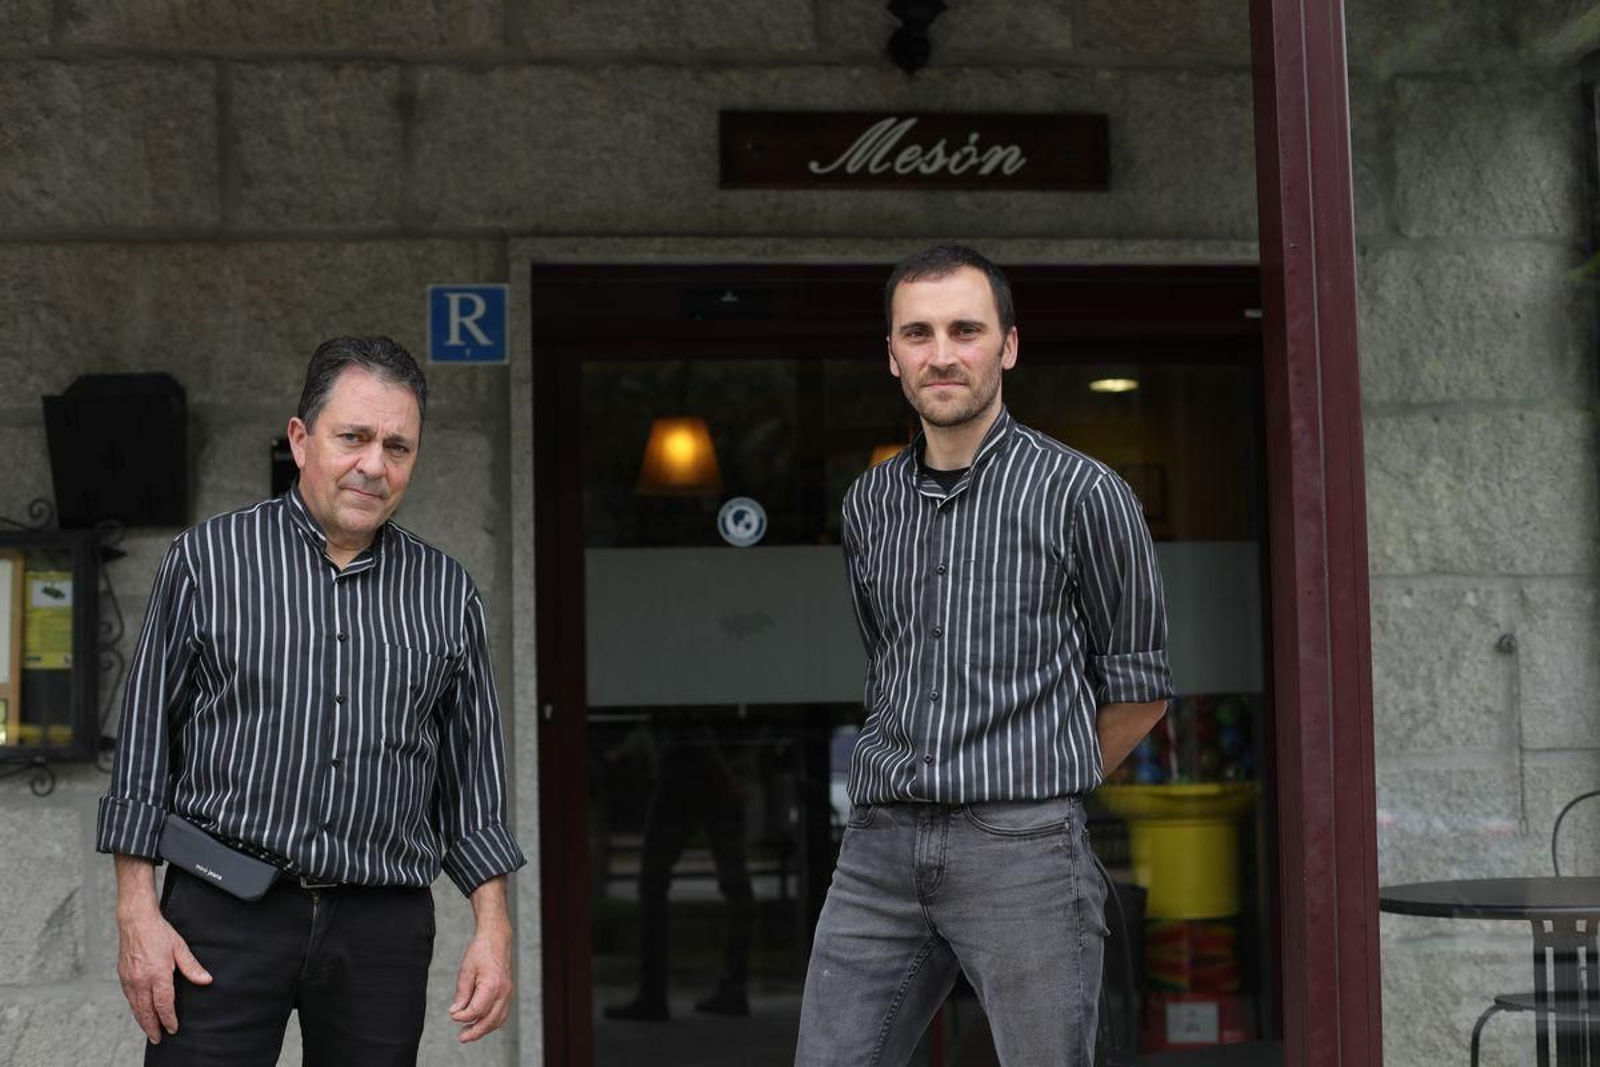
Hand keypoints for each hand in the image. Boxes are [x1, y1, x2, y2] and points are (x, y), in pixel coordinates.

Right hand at [116, 901, 211, 1042]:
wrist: (135, 921)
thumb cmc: (158, 932)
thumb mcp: (180, 948)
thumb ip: (192, 967)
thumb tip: (206, 980)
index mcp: (157, 974)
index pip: (163, 1004)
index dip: (168, 1019)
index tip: (173, 1028)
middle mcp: (141, 980)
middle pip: (146, 1011)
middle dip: (153, 1027)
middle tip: (158, 1038)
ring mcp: (130, 979)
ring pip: (136, 1007)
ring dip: (142, 1021)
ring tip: (150, 1031)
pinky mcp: (123, 976)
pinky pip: (129, 998)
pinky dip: (135, 1009)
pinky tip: (140, 1012)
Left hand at [449, 927, 513, 1042]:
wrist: (497, 938)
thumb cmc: (481, 951)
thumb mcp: (466, 970)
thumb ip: (461, 993)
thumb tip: (455, 1012)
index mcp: (492, 985)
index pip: (476, 1011)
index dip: (462, 1017)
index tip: (452, 1014)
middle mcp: (504, 992)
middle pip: (490, 1020)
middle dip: (475, 1032)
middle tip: (461, 1038)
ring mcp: (508, 993)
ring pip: (498, 1020)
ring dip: (484, 1029)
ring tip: (469, 1033)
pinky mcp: (508, 992)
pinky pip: (502, 1013)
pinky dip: (492, 1022)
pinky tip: (480, 1023)